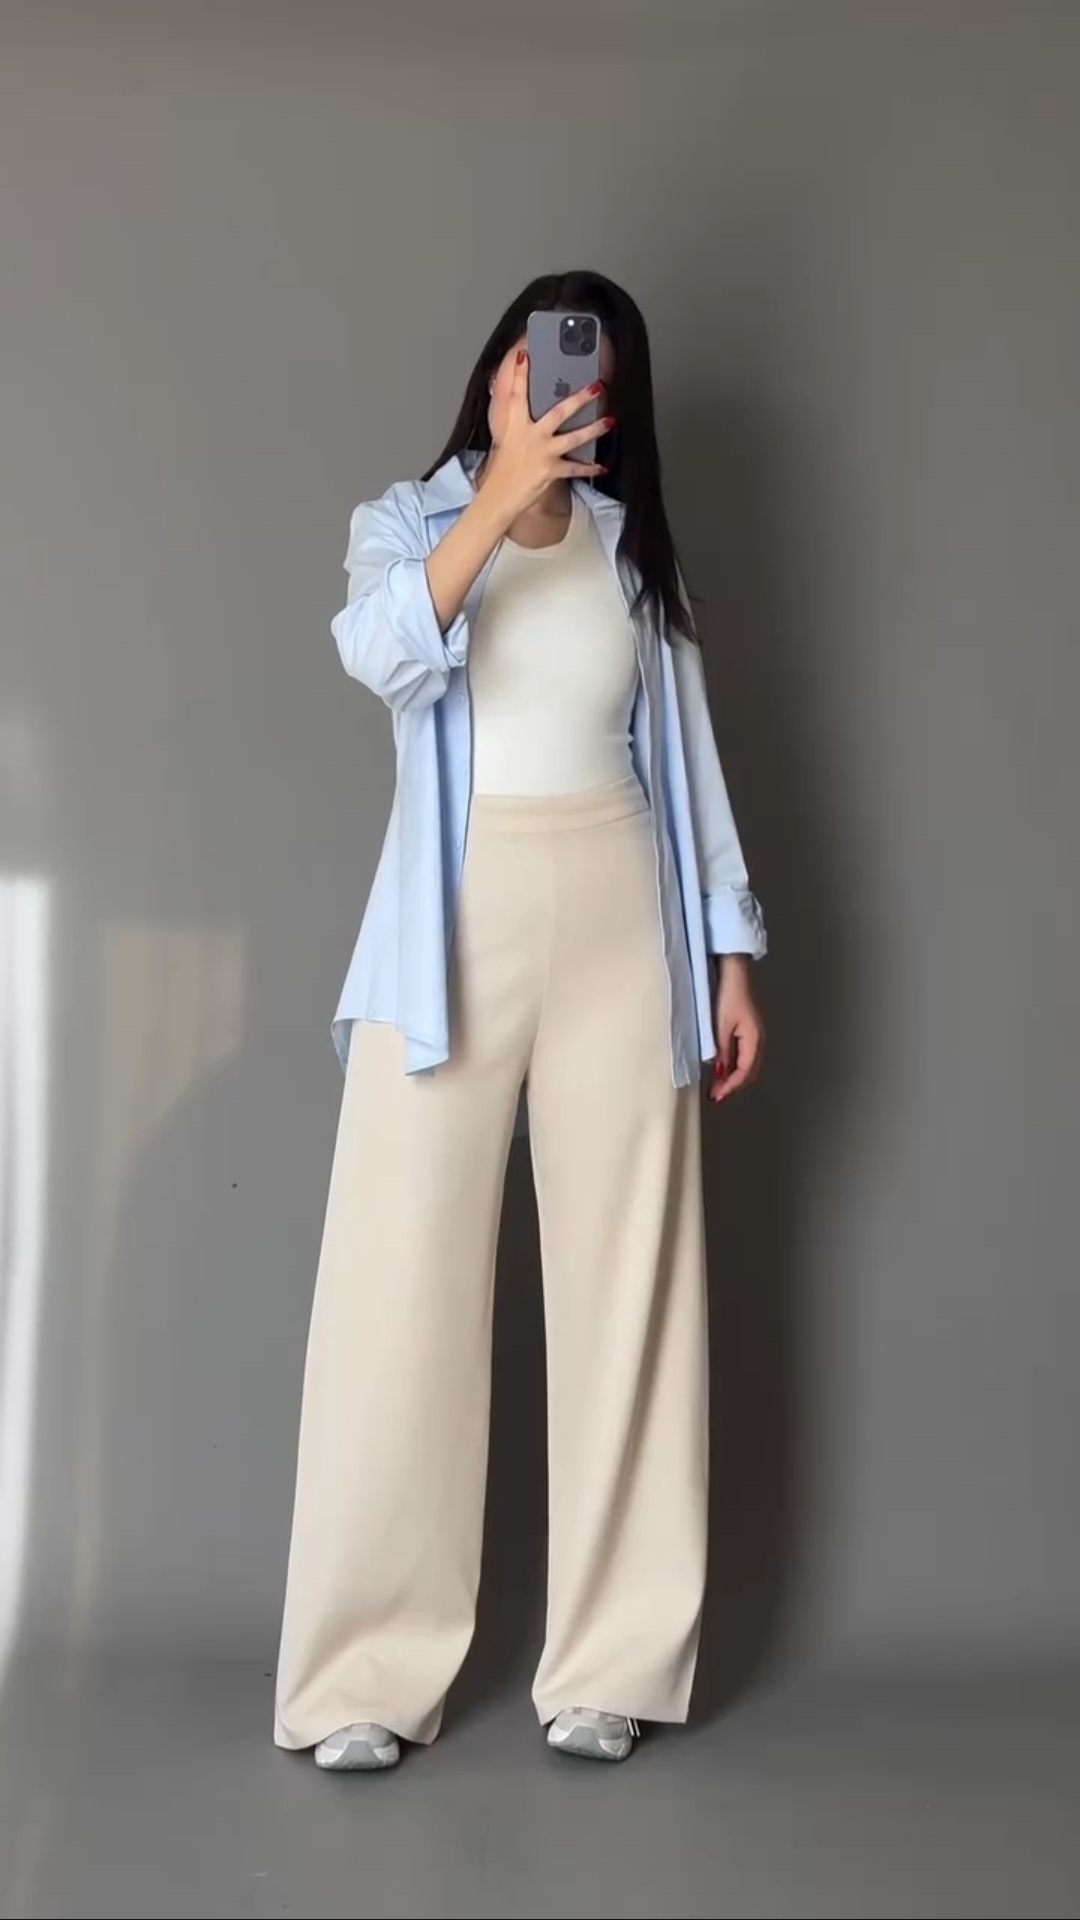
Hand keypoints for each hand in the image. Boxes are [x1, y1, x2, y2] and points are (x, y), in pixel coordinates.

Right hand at [481, 349, 611, 527]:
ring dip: (595, 429)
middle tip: (596, 387)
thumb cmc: (502, 470)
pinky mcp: (552, 471)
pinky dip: (590, 468)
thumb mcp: (504, 441)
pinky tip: (602, 466)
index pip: (517, 395)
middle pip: (559, 413)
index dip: (520, 375)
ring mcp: (544, 453)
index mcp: (516, 426)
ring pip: (575, 438)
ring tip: (610, 421)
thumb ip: (514, 423)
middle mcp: (532, 436)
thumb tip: (516, 411)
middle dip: (580, 399)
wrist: (498, 496)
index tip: (525, 357)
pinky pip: (576, 469)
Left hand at [708, 957, 764, 1103]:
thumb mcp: (720, 1026)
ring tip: (718, 1087)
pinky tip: (722, 1069)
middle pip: (749, 1072)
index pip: (744, 1072)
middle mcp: (759, 1040)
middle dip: (734, 1086)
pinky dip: (734, 1066)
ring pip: (748, 1065)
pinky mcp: (749, 1030)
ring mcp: (755, 1035)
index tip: (717, 1096)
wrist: (734, 973)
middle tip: (717, 1096)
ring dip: (734, 1078)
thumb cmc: (728, 995)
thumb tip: (720, 1073)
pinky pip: (744, 1055)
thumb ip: (721, 1051)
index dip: (731, 1087)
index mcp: (754, 1040)